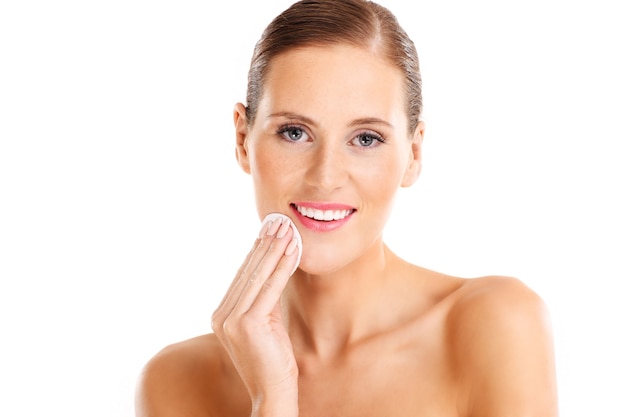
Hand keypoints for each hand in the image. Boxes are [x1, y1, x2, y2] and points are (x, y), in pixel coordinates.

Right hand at [211, 216, 299, 414]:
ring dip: (275, 249)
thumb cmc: (272, 360)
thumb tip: (273, 269)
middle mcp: (222, 315)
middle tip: (279, 221)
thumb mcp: (265, 324)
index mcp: (221, 315)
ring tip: (287, 229)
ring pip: (258, 275)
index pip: (242, 275)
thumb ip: (263, 300)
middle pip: (248, 271)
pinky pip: (270, 287)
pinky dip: (283, 266)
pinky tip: (292, 251)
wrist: (272, 393)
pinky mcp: (248, 323)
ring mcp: (232, 320)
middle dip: (266, 244)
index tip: (270, 230)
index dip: (257, 250)